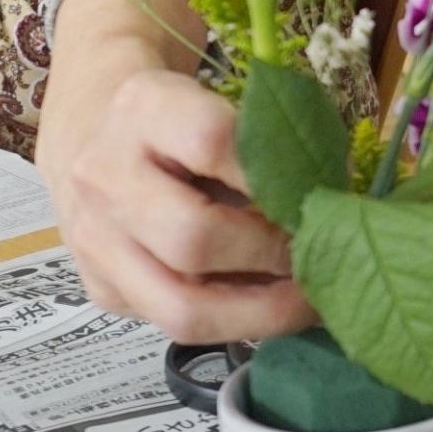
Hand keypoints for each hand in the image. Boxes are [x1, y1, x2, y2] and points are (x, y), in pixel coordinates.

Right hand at [38, 0, 309, 342]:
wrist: (94, 130)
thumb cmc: (180, 118)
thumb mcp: (218, 103)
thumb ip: (268, 145)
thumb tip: (339, 206)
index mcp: (144, 107)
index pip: (212, 140)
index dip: (274, 174)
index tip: (319, 191)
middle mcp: (104, 174)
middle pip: (193, 237)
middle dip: (270, 254)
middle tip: (318, 254)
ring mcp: (93, 240)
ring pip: (180, 307)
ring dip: (259, 311)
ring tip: (305, 300)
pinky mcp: (100, 289)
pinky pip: (173, 327)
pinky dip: (233, 322)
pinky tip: (266, 305)